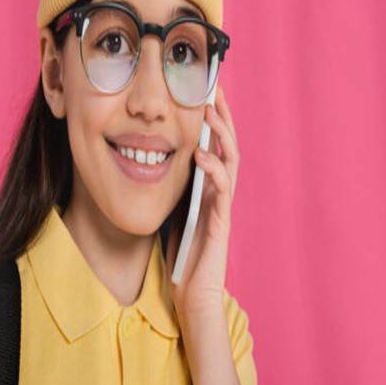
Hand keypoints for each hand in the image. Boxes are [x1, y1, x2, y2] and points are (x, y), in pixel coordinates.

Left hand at [166, 83, 239, 315]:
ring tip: (210, 111)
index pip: (216, 146)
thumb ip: (173, 189)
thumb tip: (154, 162)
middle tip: (215, 88)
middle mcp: (220, 194)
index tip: (206, 91)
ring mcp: (223, 207)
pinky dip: (214, 169)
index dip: (214, 120)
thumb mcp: (172, 212)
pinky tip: (201, 155)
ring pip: (232, 162)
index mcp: (209, 189)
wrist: (191, 296)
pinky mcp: (221, 223)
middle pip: (229, 146)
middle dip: (223, 116)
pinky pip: (222, 190)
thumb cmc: (182, 257)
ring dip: (222, 134)